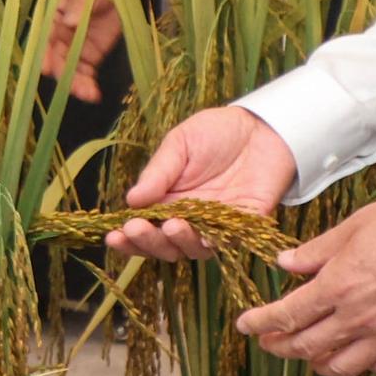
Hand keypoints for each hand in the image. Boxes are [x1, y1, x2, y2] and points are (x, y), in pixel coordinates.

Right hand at [44, 0, 129, 98]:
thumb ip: (80, 4)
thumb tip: (69, 20)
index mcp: (52, 17)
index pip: (44, 37)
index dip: (43, 53)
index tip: (45, 68)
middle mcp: (59, 36)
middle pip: (56, 59)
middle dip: (63, 74)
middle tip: (75, 87)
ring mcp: (75, 48)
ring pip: (70, 70)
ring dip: (76, 84)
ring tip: (89, 94)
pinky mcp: (91, 56)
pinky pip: (86, 74)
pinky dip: (89, 85)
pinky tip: (95, 95)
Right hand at [106, 106, 294, 262]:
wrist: (263, 125)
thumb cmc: (217, 132)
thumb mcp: (180, 144)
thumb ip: (159, 173)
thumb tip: (130, 200)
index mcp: (168, 202)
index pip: (144, 228)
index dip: (128, 238)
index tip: (113, 236)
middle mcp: (190, 220)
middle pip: (165, 245)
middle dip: (148, 242)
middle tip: (137, 228)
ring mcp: (218, 226)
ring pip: (194, 249)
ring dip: (178, 242)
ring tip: (170, 225)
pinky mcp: (247, 224)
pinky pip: (230, 241)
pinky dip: (216, 243)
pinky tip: (203, 238)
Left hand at [235, 195, 375, 375]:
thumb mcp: (354, 226)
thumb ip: (317, 251)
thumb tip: (286, 263)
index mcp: (338, 286)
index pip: (287, 315)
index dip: (261, 323)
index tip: (245, 325)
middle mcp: (357, 317)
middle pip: (306, 346)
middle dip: (280, 346)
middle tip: (268, 342)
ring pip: (339, 366)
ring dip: (315, 362)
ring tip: (307, 353)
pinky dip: (359, 366)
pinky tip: (353, 355)